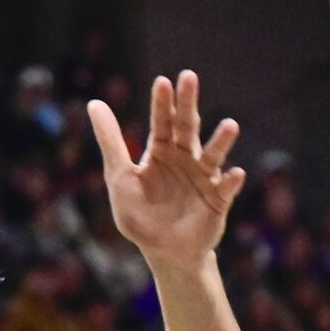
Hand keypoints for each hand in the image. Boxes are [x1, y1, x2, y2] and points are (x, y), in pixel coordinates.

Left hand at [88, 72, 245, 271]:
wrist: (164, 252)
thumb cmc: (140, 216)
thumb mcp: (120, 178)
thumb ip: (111, 142)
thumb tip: (94, 102)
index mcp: (161, 152)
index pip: (162, 122)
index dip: (162, 103)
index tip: (162, 82)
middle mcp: (185, 159)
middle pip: (188, 127)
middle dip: (188, 104)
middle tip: (189, 78)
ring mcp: (204, 178)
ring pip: (213, 155)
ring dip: (221, 141)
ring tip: (231, 126)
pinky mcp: (218, 201)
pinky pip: (226, 190)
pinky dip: (231, 182)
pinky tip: (235, 174)